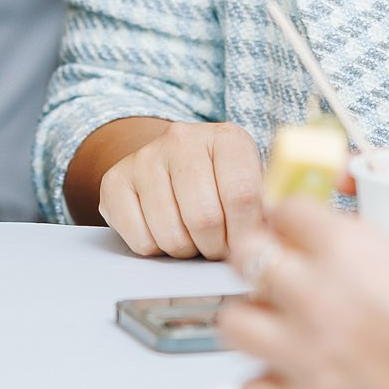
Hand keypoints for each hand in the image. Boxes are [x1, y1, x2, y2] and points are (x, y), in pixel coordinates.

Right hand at [80, 118, 265, 261]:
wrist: (168, 162)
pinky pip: (140, 240)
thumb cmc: (219, 183)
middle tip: (218, 247)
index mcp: (227, 138)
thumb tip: (274, 244)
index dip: (246, 233)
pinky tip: (164, 232)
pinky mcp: (115, 181)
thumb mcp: (252, 183)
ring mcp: (145, 158)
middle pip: (204, 218)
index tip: (247, 244)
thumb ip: (266, 210)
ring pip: (171, 234)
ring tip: (193, 239)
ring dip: (186, 251)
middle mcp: (183, 139)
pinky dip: (156, 249)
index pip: (242, 195)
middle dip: (215, 247)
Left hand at [217, 198, 388, 388]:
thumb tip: (340, 253)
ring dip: (256, 326)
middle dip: (261, 265)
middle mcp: (318, 295)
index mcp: (350, 249)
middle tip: (278, 279)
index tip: (293, 235)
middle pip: (246, 258)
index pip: (283, 210)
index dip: (290, 224)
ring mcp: (306, 354)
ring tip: (282, 335)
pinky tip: (295, 386)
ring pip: (233, 323)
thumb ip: (372, 256)